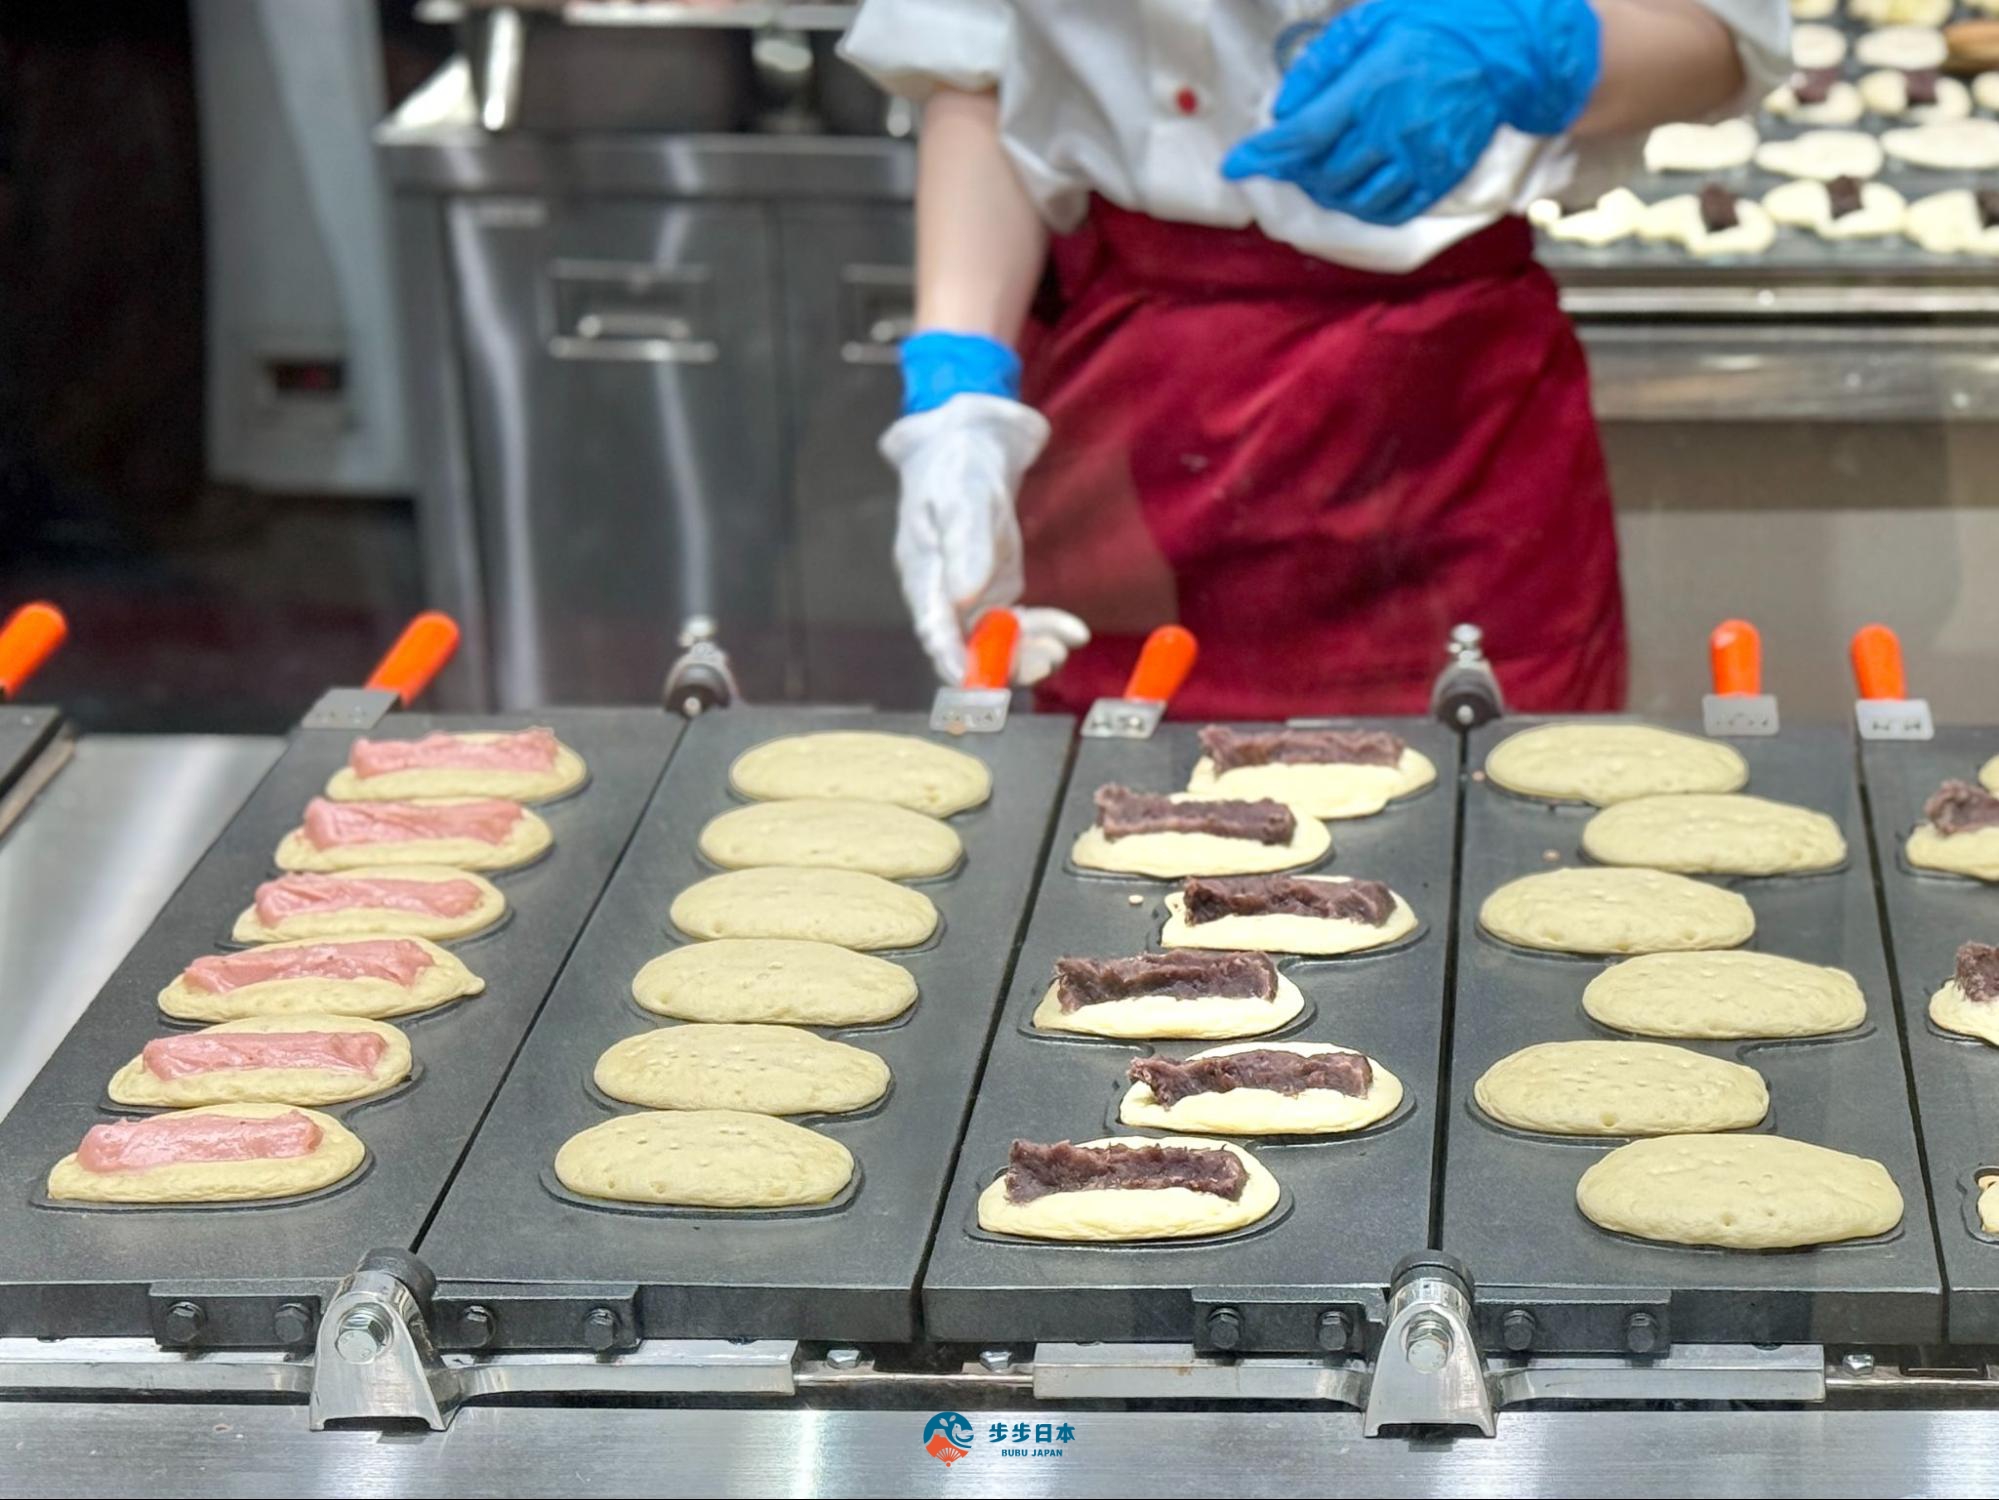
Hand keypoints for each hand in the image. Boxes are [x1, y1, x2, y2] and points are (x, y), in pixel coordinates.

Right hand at [880, 394, 1088, 684]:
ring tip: (1065, 646)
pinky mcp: (997, 591)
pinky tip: (1073, 630)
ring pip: (998, 643)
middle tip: (1047, 661)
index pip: (935, 632)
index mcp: (923, 576)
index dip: (958, 664)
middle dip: (1007, 663)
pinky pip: (1021, 624)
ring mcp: (972, 596)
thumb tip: (965, 596)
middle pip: (969, 648)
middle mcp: (945, 596)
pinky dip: (1046, 630)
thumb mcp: (960, 496)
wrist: (971, 442)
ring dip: (1030, 651)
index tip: (985, 686)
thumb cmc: (956, 464)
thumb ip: (965, 545)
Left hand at [1222, 0, 1601, 225]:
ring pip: (1354, 198)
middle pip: (1323, 174)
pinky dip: (1364, 208)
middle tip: (1290, 155)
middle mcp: (1392, 131)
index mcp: (1370, 89)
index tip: (1235, 165)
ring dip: (1326, 192)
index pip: (1303, 137)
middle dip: (1296, 170)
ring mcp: (1419, 159)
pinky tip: (1356, 190)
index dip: (1264, 156)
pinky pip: (1392, 209)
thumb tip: (1285, 108)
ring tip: (1321, 171)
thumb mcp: (1371, 22)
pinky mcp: (1440, 175)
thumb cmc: (1434, 23)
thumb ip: (1323, 65)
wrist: (1505, 45)